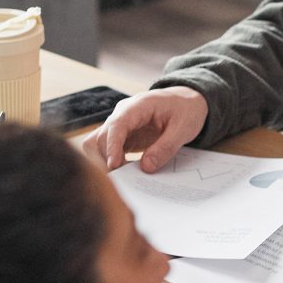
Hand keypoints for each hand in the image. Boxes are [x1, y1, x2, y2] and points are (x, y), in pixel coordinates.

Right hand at [83, 87, 209, 171]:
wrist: (186, 102)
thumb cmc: (185, 110)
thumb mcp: (183, 128)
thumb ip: (166, 147)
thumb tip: (146, 167)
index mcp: (138, 106)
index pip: (116, 125)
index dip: (112, 146)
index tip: (114, 166)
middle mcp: (122, 114)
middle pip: (101, 137)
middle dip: (106, 158)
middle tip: (122, 180)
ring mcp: (119, 125)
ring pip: (97, 144)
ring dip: (104, 161)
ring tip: (123, 178)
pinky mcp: (121, 136)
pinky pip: (106, 150)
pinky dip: (110, 162)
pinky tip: (124, 173)